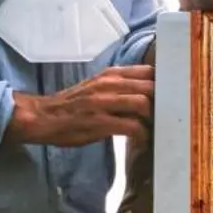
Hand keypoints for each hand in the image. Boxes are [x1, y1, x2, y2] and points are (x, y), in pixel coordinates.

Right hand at [7, 65, 154, 147]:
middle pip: (151, 87)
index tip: (170, 97)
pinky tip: (142, 141)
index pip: (149, 71)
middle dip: (163, 103)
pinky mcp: (100, 121)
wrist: (43, 116)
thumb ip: (121, 87)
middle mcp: (110, 84)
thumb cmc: (73, 105)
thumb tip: (148, 95)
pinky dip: (142, 135)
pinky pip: (131, 126)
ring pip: (143, 103)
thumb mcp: (99, 87)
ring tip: (154, 129)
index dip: (163, 84)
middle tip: (166, 117)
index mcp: (112, 74)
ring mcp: (104, 102)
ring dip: (153, 119)